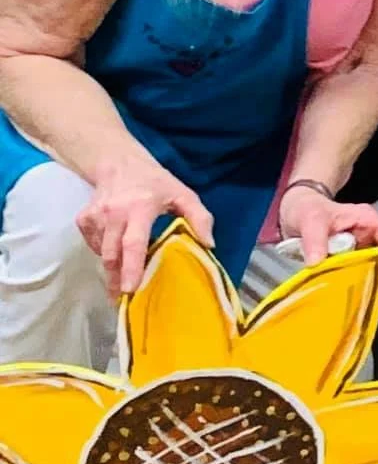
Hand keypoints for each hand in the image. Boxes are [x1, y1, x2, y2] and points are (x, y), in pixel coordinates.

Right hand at [78, 156, 214, 297]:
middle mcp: (114, 212)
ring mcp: (95, 216)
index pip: (133, 242)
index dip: (132, 267)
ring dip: (113, 267)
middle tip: (125, 299)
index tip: (130, 289)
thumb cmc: (156, 183)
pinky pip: (93, 246)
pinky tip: (117, 248)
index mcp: (140, 207)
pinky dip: (105, 252)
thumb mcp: (183, 194)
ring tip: (124, 277)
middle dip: (117, 279)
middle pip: (112, 255)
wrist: (121, 165)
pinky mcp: (83, 220)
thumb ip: (200, 217)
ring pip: (102, 253)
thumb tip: (208, 244)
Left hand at [277, 183, 377, 303]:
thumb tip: (316, 264)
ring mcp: (361, 250)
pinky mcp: (351, 263)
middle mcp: (370, 237)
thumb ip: (314, 238)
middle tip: (375, 305)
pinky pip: (363, 278)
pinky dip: (362, 292)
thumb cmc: (306, 209)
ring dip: (376, 290)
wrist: (294, 211)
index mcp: (368, 222)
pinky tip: (354, 307)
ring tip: (365, 310)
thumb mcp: (310, 219)